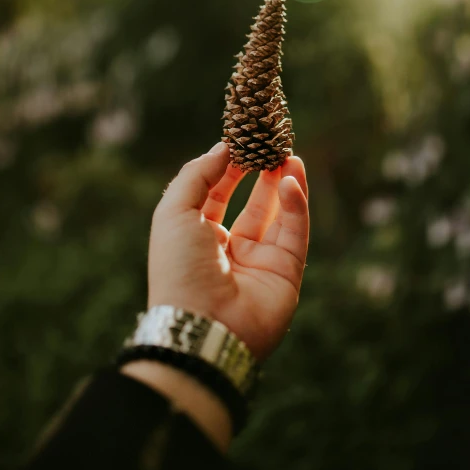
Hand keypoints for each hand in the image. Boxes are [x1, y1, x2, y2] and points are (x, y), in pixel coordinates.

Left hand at [148, 142, 308, 360]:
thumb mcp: (174, 212)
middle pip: (254, 204)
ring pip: (280, 215)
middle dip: (264, 174)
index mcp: (198, 237)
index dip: (230, 168)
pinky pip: (295, 232)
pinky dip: (296, 205)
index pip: (218, 194)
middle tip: (273, 146)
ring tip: (290, 157)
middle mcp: (230, 250)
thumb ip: (197, 174)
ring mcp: (260, 262)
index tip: (242, 143)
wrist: (201, 326)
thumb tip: (222, 148)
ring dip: (286, 184)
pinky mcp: (287, 272)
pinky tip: (291, 181)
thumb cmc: (179, 268)